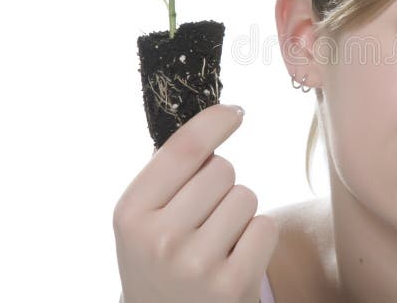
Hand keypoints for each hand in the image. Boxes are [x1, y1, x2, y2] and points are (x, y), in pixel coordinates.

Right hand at [113, 104, 279, 302]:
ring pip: (246, 196)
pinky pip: (266, 226)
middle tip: (204, 218)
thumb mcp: (144, 220)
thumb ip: (168, 174)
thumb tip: (220, 114)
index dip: (215, 122)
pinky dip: (258, 238)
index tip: (235, 112)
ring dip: (240, 213)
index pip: (185, 148)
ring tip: (217, 243)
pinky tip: (235, 260)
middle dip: (221, 184)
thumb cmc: (161, 260)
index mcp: (131, 213)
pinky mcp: (232, 284)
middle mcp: (159, 238)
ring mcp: (196, 264)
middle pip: (222, 169)